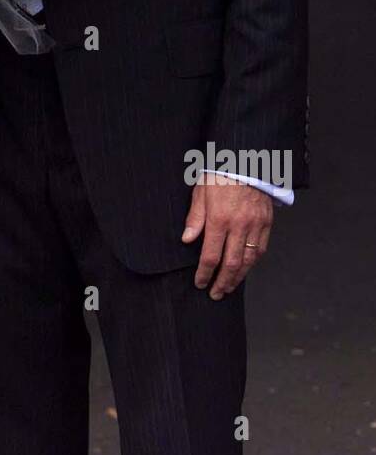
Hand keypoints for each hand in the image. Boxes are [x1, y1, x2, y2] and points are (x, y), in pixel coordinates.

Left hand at [182, 174, 272, 299]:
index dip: (205, 273)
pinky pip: (261, 249)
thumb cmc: (220, 174)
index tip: (200, 283)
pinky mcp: (266, 222)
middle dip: (222, 282)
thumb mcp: (200, 191)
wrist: (246, 160)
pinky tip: (245, 270)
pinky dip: (252, 263)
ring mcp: (255, 225)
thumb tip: (187, 240)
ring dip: (238, 277)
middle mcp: (239, 225)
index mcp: (219, 219)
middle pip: (231, 263)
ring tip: (229, 287)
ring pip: (248, 260)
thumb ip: (195, 218)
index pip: (210, 255)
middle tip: (215, 294)